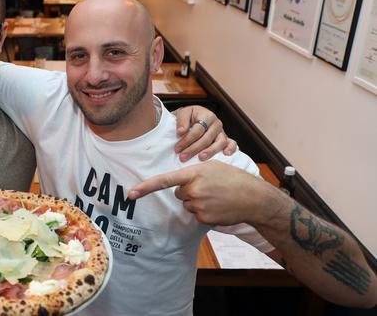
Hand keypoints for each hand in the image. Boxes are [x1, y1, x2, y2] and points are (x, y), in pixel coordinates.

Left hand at [128, 161, 273, 225]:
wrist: (253, 198)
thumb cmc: (233, 179)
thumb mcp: (212, 167)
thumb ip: (193, 173)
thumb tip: (181, 184)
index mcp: (194, 173)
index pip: (165, 180)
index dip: (146, 187)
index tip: (131, 193)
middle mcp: (193, 190)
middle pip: (179, 193)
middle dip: (190, 191)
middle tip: (209, 188)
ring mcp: (198, 205)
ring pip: (187, 205)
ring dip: (198, 202)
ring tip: (216, 196)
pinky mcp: (203, 218)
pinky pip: (196, 215)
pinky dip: (204, 212)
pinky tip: (218, 206)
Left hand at [173, 106, 236, 161]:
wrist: (194, 116)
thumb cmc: (188, 117)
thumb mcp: (182, 114)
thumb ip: (181, 121)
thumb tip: (181, 132)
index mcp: (207, 115)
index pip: (198, 130)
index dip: (187, 140)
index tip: (177, 149)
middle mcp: (216, 123)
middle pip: (207, 138)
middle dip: (194, 149)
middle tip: (183, 157)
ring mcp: (222, 132)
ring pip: (220, 142)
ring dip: (210, 151)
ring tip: (201, 158)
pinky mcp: (226, 138)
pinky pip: (232, 143)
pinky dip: (230, 148)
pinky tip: (225, 154)